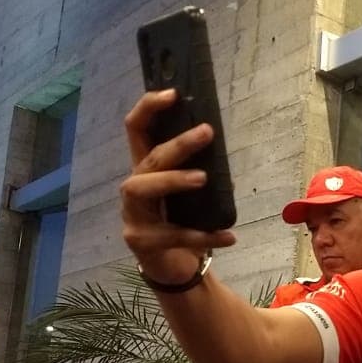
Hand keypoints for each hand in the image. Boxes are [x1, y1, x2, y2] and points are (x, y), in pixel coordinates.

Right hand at [121, 89, 236, 282]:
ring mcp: (132, 215)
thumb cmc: (183, 223)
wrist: (176, 269)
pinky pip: (173, 235)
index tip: (173, 93)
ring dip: (174, 180)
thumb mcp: (194, 195)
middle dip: (177, 144)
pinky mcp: (140, 242)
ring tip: (203, 178)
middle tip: (206, 132)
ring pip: (144, 188)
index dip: (149, 107)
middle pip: (148, 158)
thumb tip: (220, 146)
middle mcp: (134, 188)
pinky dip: (205, 236)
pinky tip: (229, 237)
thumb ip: (200, 170)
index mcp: (146, 169)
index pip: (137, 129)